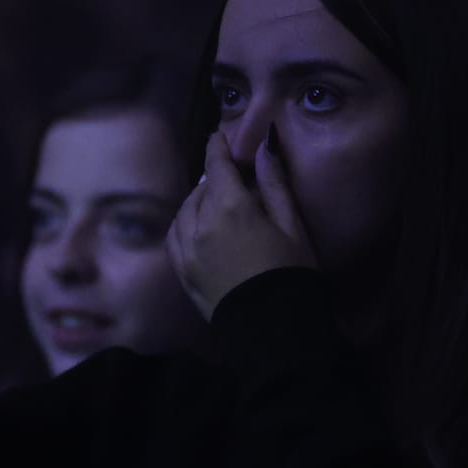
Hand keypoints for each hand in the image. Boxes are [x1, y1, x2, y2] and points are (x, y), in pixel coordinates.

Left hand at [166, 129, 315, 319]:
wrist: (274, 332)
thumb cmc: (292, 275)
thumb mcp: (292, 226)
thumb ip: (275, 183)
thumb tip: (265, 145)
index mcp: (230, 208)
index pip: (216, 164)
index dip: (219, 145)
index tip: (221, 135)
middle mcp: (200, 224)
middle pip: (202, 187)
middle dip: (216, 177)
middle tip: (234, 176)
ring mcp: (187, 250)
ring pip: (185, 210)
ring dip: (199, 200)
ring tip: (217, 202)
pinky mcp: (182, 272)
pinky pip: (175, 236)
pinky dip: (184, 224)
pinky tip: (197, 226)